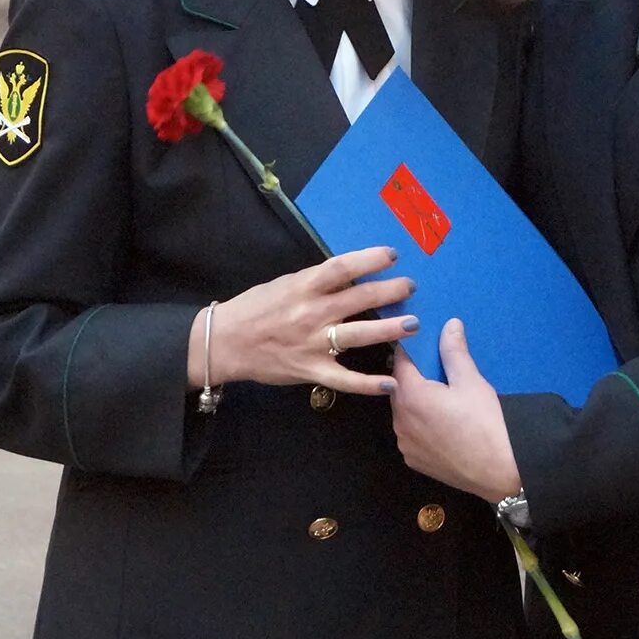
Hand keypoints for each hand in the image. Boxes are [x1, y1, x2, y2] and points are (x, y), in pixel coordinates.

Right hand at [202, 246, 415, 395]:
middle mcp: (312, 312)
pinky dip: (368, 384)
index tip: (392, 255)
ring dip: (389, 329)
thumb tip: (351, 274)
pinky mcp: (311, 370)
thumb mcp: (285, 284)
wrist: (225, 342)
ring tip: (412, 324)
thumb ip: (316, 281)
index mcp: (304, 286)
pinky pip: (344, 379)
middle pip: (359, 298)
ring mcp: (313, 343)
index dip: (370, 259)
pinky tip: (391, 383)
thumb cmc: (255, 308)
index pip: (343, 267)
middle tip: (411, 287)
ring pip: (359, 335)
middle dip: (390, 291)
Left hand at [391, 319, 522, 502]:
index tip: (424, 342)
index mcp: (410, 395)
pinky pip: (411, 433)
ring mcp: (405, 443)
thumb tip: (449, 324)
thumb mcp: (471, 381)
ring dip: (417, 402)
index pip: (401, 361)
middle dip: (416, 376)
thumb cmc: (484, 423)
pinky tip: (443, 424)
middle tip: (440, 370)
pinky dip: (421, 425)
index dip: (412, 349)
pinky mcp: (413, 460)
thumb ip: (454, 351)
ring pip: (405, 411)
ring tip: (443, 398)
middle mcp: (399, 420)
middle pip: (400, 387)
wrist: (498, 472)